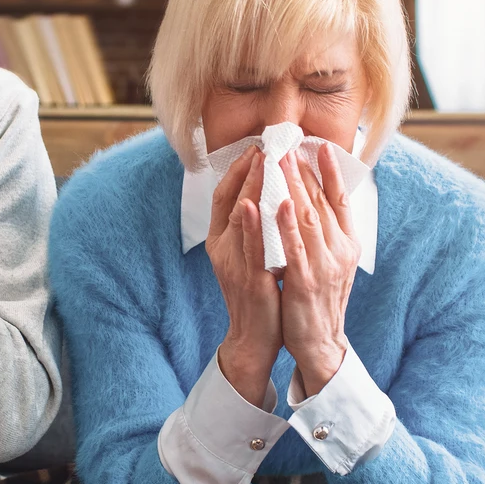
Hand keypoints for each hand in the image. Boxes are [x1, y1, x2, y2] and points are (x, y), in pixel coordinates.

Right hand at [207, 147, 283, 406]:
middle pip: (230, 200)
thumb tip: (264, 193)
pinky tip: (254, 205)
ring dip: (250, 188)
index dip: (237, 169)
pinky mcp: (250, 281)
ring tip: (261, 161)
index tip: (255, 147)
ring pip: (239, 219)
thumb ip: (252, 227)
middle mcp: (222, 248)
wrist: (253, 339)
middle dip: (247, 170)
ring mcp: (234, 264)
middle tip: (263, 144)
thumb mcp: (249, 255)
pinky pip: (250, 249)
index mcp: (221, 240)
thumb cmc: (257, 295)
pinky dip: (250, 226)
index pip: (224, 195)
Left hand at [277, 144, 361, 396]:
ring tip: (280, 159)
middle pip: (321, 201)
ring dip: (292, 186)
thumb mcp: (331, 263)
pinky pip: (294, 247)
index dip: (332, 171)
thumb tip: (317, 201)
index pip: (341, 200)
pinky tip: (276, 202)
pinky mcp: (304, 281)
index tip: (319, 144)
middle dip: (303, 170)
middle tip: (288, 142)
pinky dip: (285, 223)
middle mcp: (341, 251)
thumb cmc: (320, 301)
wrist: (320, 345)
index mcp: (348, 244)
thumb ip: (326, 234)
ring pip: (307, 217)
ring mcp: (324, 265)